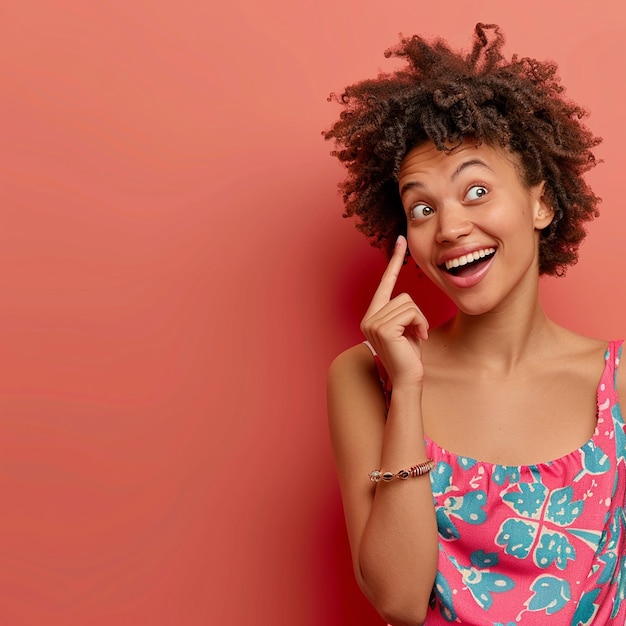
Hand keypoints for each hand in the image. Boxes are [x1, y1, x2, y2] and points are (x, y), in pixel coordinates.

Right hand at [360, 236, 428, 386]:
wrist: (408, 380)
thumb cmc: (410, 356)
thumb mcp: (407, 329)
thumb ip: (403, 313)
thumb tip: (408, 300)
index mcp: (373, 316)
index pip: (384, 283)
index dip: (393, 261)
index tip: (400, 241)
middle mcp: (369, 318)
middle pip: (403, 296)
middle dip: (417, 314)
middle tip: (417, 333)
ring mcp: (373, 323)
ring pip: (408, 304)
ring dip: (419, 321)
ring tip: (416, 337)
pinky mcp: (383, 328)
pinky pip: (411, 312)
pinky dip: (420, 324)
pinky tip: (417, 338)